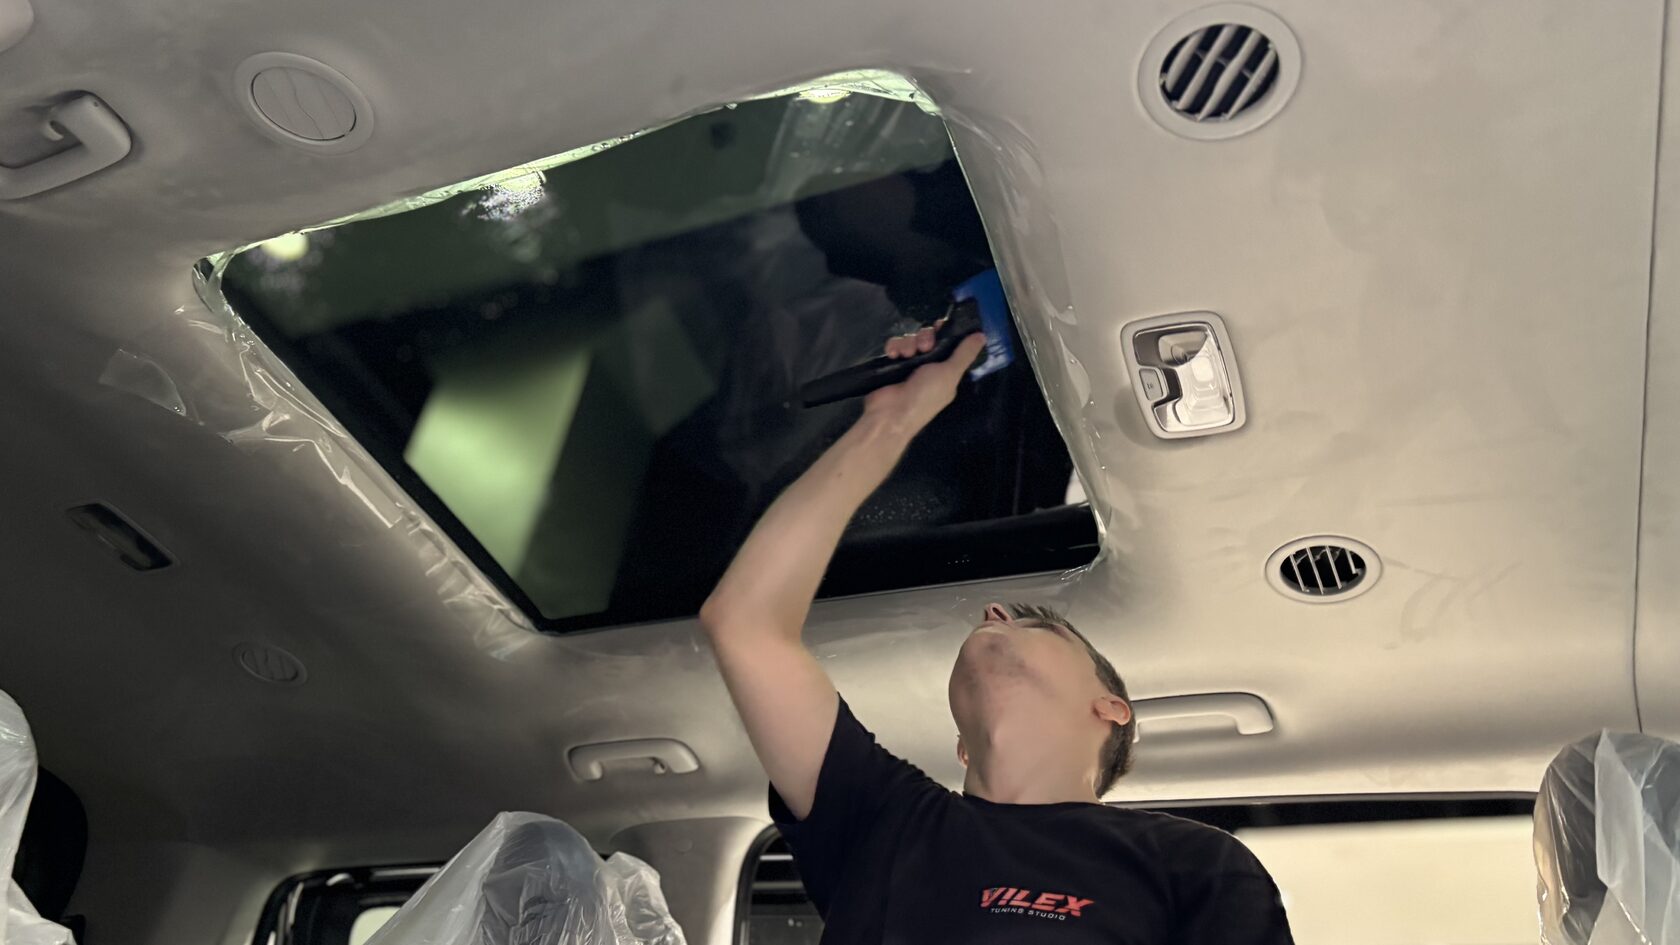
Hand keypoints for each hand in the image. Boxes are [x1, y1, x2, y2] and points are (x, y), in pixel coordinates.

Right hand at [863, 329, 986, 433]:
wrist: (891, 414)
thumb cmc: (925, 395)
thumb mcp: (950, 373)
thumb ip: (965, 353)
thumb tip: (982, 336)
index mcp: (946, 372)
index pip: (948, 345)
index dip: (944, 333)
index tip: (940, 324)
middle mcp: (928, 368)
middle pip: (928, 339)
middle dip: (925, 338)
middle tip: (924, 347)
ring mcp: (908, 367)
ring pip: (910, 341)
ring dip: (908, 343)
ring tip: (905, 355)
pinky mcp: (892, 365)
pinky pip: (894, 346)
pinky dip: (894, 347)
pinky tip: (893, 355)